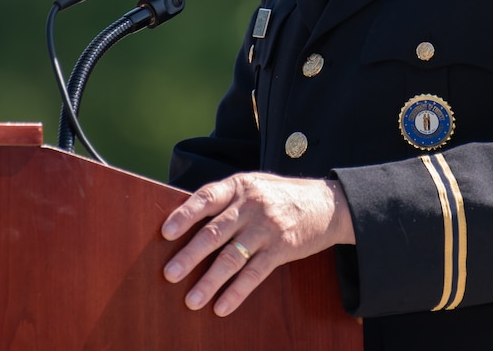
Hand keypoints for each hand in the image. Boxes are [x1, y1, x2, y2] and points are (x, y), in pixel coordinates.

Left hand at [161, 172, 354, 316]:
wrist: (327, 203)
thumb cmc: (280, 195)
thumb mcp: (253, 185)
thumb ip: (227, 199)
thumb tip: (188, 219)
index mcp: (239, 186)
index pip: (207, 198)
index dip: (185, 215)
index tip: (166, 232)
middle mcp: (251, 205)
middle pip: (215, 232)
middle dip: (190, 255)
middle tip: (170, 274)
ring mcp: (266, 228)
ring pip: (232, 258)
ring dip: (209, 281)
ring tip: (192, 300)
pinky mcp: (281, 249)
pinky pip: (255, 274)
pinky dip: (236, 292)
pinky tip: (221, 306)